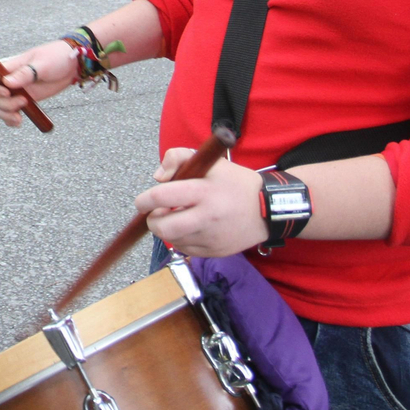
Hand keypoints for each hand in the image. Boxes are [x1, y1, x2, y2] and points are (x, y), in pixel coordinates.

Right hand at [0, 39, 79, 127]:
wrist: (72, 65)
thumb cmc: (56, 57)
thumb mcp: (42, 64)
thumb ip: (25, 73)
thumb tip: (7, 83)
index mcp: (9, 66)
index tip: (6, 93)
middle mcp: (9, 79)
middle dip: (4, 104)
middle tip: (23, 102)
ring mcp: (16, 91)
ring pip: (0, 106)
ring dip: (6, 114)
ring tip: (20, 118)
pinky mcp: (24, 101)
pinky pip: (10, 113)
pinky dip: (10, 120)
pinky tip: (19, 122)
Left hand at [134, 151, 265, 256]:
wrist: (267, 209)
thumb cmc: (236, 183)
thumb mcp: (210, 162)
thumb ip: (178, 158)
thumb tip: (158, 177)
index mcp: (204, 192)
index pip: (162, 197)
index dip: (145, 200)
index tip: (142, 201)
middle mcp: (206, 217)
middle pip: (163, 228)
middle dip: (153, 221)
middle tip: (157, 213)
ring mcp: (211, 238)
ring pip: (173, 240)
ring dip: (168, 230)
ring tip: (179, 217)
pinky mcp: (215, 252)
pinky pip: (186, 249)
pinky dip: (182, 239)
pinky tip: (192, 227)